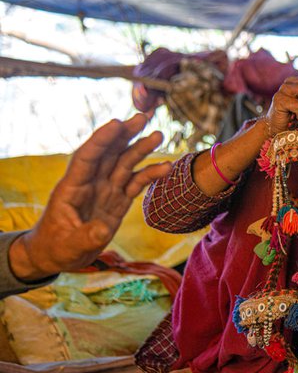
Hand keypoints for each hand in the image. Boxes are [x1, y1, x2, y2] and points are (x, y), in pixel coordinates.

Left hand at [9, 114, 171, 280]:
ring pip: (124, 163)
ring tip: (158, 135)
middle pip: (108, 152)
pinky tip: (166, 167)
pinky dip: (149, 174)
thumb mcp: (69, 246)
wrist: (59, 254)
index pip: (87, 157)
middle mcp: (91, 183)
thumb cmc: (57, 247)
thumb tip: (104, 230)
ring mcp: (105, 190)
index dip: (101, 140)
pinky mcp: (117, 200)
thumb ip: (86, 237)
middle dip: (125, 134)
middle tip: (142, 117)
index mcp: (72, 187)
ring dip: (140, 148)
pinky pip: (135, 183)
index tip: (116, 124)